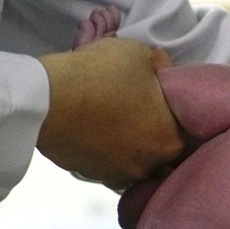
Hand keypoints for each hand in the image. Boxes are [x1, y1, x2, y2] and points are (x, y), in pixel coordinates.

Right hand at [37, 37, 181, 189]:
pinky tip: (93, 128)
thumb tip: (162, 66)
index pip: (183, 123)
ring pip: (133, 156)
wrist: (46, 99)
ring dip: (127, 140)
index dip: (169, 103)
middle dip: (150, 124)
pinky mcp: (91, 176)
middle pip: (158, 143)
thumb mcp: (138, 53)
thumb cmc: (100, 74)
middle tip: (133, 101)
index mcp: (171, 140)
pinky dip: (104, 148)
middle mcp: (150, 166)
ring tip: (111, 116)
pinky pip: (106, 161)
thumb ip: (159, 64)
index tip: (155, 88)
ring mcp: (119, 175)